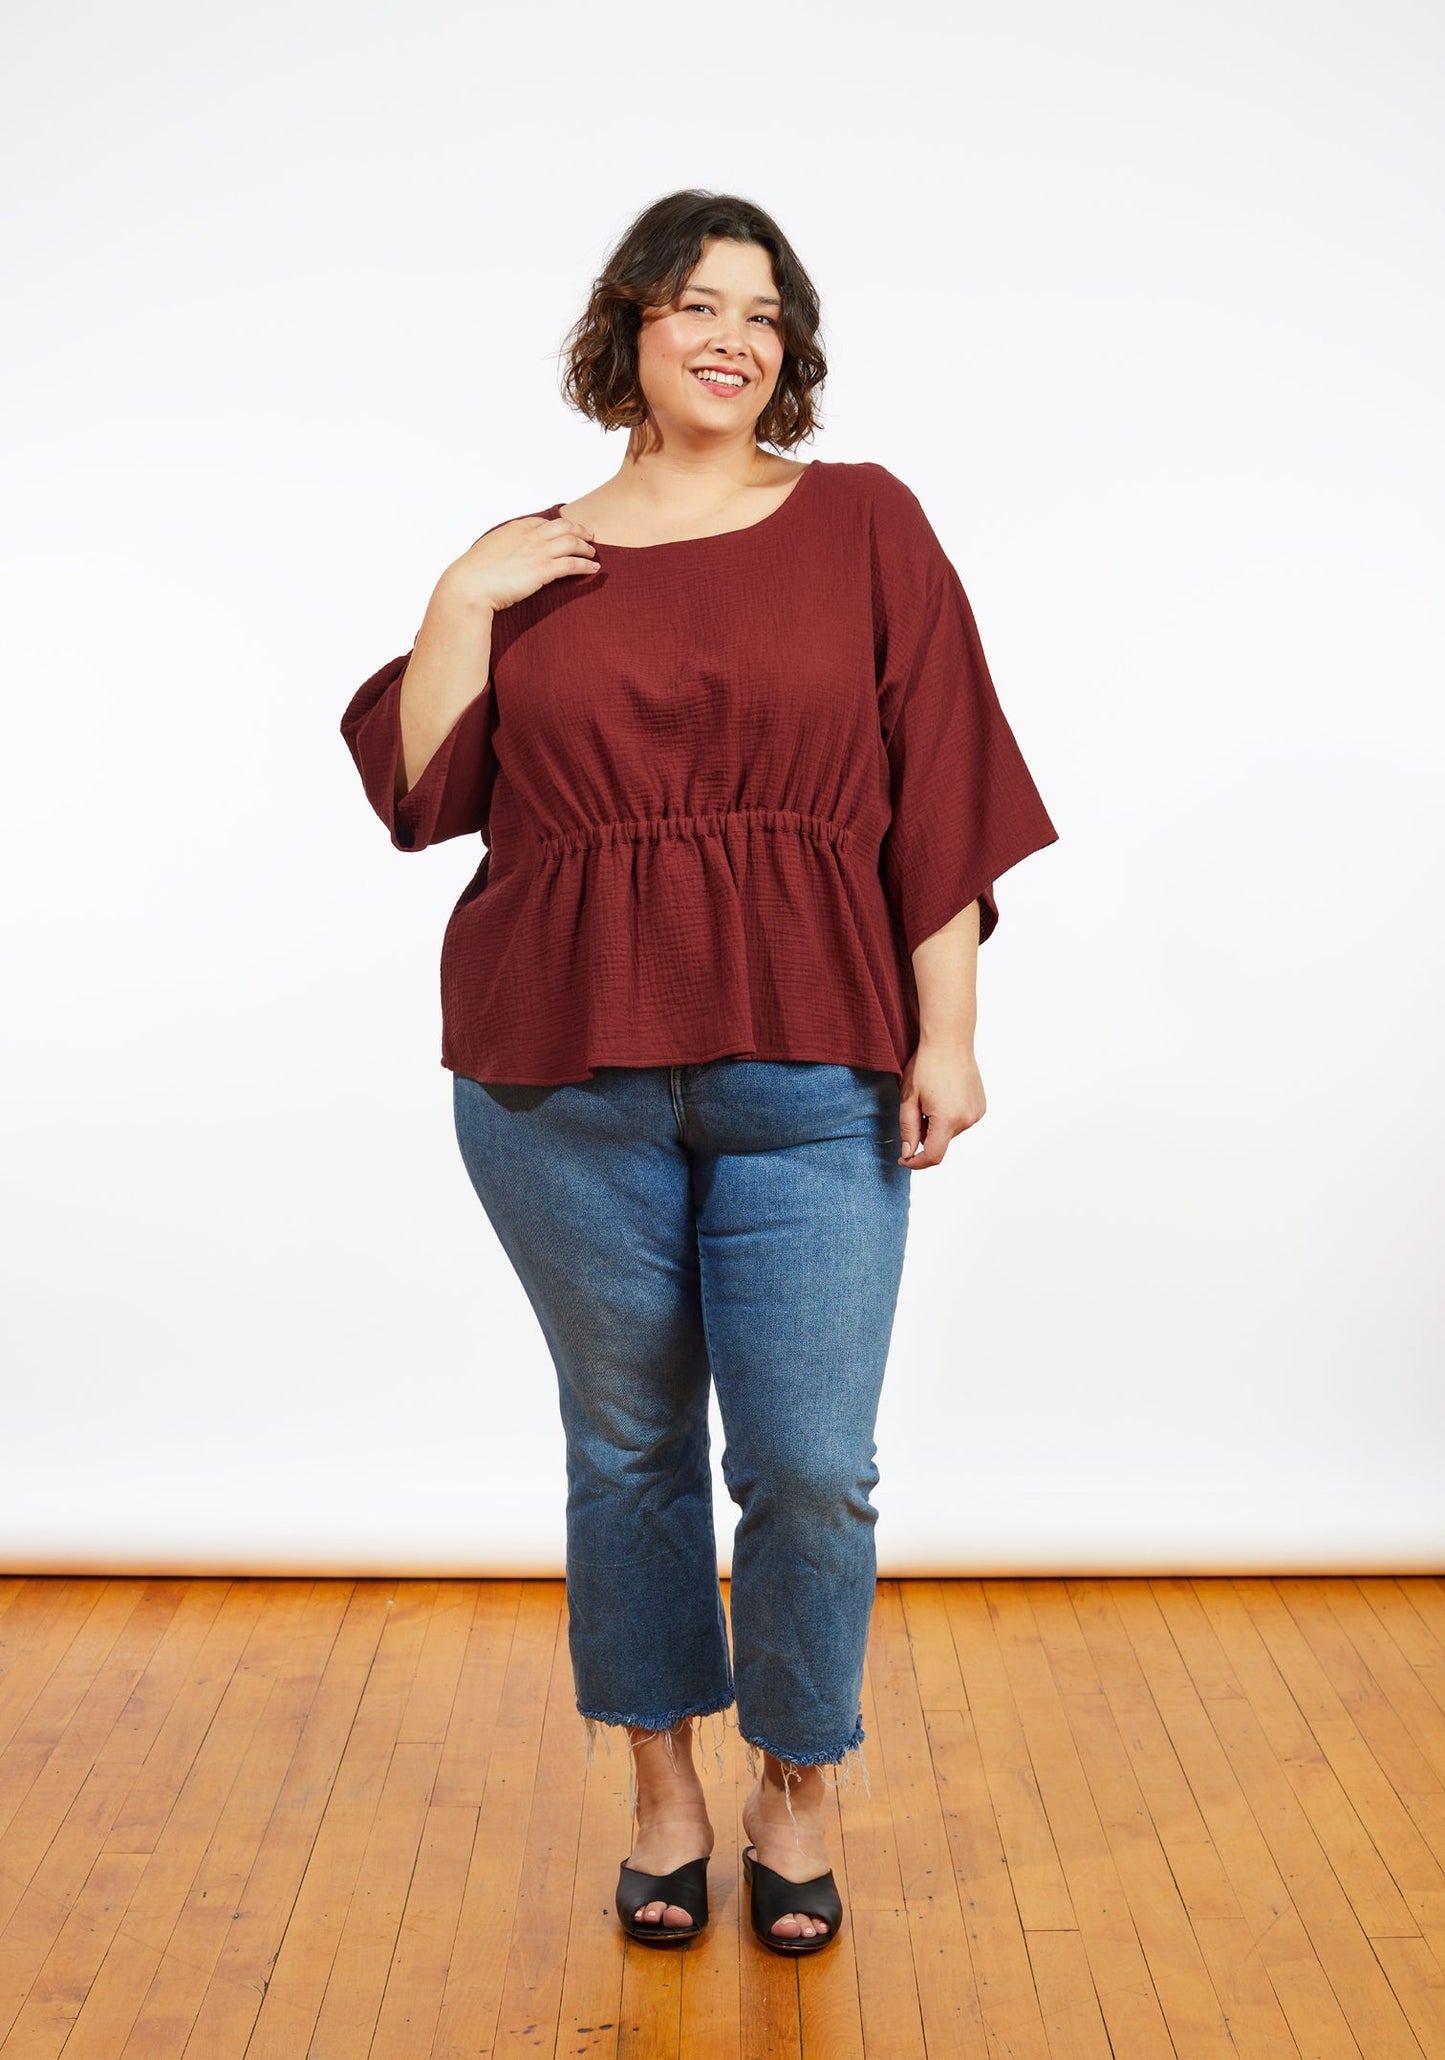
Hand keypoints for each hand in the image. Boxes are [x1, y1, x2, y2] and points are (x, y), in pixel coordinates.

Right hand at [442, 514, 600, 614]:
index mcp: (515, 528)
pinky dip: (586, 565)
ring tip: (593, 554)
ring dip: (586, 547)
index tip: (567, 530)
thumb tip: (503, 556)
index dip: (559, 525)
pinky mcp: (543, 570)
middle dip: (580, 529)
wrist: (470, 585)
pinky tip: (593, 569)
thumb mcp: (489, 551)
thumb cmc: (474, 574)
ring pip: (572, 543)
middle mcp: (530, 536)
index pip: (544, 522)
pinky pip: (572, 564)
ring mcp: (538, 552)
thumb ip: (502, 548)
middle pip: (564, 527)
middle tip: (590, 536)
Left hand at [898, 1041, 985, 1168]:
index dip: (916, 1162)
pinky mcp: (981, 1106)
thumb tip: (908, 1154)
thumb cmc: (926, 1065)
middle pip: (941, 1142)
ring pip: (951, 1132)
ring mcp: (976, 1113)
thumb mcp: (909, 1099)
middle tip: (917, 1110)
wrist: (949, 1041)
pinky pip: (962, 1121)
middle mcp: (966, 1120)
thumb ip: (908, 1130)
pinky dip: (951, 1116)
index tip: (905, 1159)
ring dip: (938, 1125)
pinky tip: (945, 1096)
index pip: (933, 1156)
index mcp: (947, 1120)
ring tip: (932, 1098)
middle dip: (926, 1135)